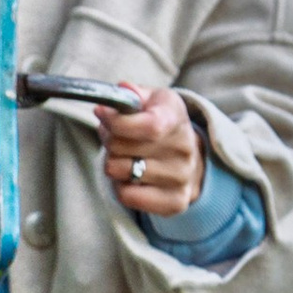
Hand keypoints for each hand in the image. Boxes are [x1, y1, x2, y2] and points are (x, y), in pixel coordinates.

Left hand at [98, 82, 203, 216]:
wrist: (192, 158)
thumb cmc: (162, 125)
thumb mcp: (152, 101)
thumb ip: (134, 94)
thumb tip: (122, 89)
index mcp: (176, 118)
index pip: (148, 126)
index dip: (117, 121)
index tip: (101, 113)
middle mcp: (184, 148)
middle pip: (121, 146)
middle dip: (108, 139)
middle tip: (114, 136)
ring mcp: (181, 178)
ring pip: (119, 171)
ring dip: (113, 163)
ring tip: (124, 156)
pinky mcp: (175, 202)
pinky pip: (127, 195)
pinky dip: (120, 186)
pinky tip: (131, 177)